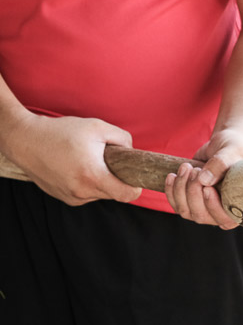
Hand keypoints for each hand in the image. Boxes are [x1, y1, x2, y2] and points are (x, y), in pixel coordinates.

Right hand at [2, 113, 140, 204]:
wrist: (25, 140)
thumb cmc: (61, 132)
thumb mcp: (97, 127)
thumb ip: (123, 138)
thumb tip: (132, 152)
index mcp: (93, 176)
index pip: (127, 196)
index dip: (136, 187)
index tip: (134, 176)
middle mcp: (82, 192)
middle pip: (115, 194)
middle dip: (117, 179)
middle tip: (108, 160)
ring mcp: (71, 197)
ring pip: (100, 194)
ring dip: (101, 181)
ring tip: (88, 161)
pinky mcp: (63, 197)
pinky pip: (86, 194)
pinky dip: (88, 183)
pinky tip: (77, 168)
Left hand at [164, 128, 242, 228]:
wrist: (225, 144)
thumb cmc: (236, 149)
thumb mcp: (232, 152)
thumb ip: (221, 165)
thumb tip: (204, 180)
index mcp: (239, 205)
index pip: (225, 220)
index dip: (213, 208)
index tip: (207, 188)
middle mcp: (222, 211)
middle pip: (201, 215)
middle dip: (193, 192)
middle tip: (196, 170)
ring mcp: (204, 208)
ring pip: (185, 210)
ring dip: (181, 189)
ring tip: (186, 167)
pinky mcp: (190, 201)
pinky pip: (176, 204)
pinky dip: (171, 190)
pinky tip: (172, 175)